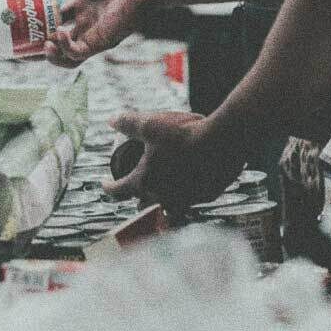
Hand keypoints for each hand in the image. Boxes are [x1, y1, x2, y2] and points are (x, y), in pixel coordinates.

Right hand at [29, 0, 151, 66]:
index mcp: (83, 7)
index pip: (56, 20)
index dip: (38, 23)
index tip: (21, 21)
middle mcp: (87, 24)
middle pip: (58, 43)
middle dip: (39, 47)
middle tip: (22, 44)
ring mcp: (94, 35)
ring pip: (68, 58)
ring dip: (51, 56)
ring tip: (42, 46)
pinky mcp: (101, 42)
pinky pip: (78, 54)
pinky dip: (65, 48)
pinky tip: (59, 34)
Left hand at [103, 111, 245, 211]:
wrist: (224, 141)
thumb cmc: (185, 133)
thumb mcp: (151, 123)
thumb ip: (128, 122)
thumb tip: (111, 120)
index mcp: (144, 182)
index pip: (117, 191)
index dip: (108, 186)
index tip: (106, 182)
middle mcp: (162, 198)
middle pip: (141, 206)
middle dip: (137, 198)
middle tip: (138, 185)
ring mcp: (185, 201)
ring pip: (168, 209)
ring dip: (163, 202)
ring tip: (164, 190)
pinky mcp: (206, 197)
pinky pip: (193, 201)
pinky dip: (188, 194)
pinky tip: (191, 183)